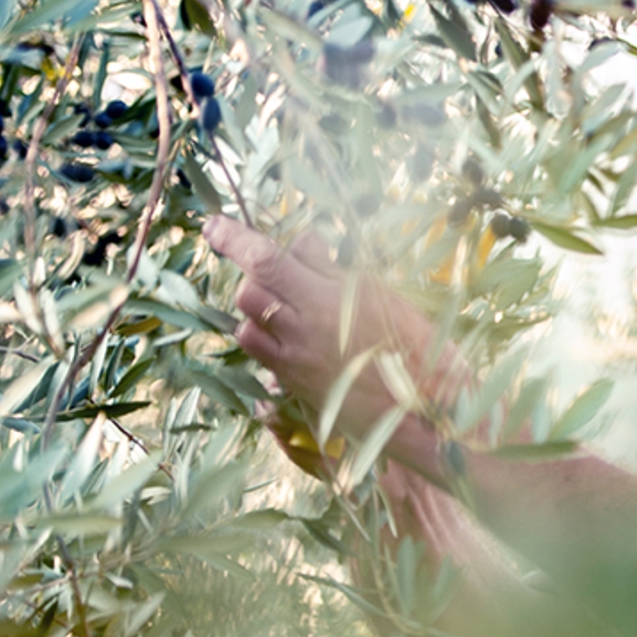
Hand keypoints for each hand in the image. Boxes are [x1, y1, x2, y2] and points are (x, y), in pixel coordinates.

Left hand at [204, 216, 464, 432]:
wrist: (424, 411)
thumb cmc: (417, 348)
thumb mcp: (383, 296)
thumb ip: (335, 271)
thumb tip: (304, 245)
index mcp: (332, 297)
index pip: (268, 259)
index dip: (236, 239)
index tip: (213, 225)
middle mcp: (306, 326)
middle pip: (253, 285)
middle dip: (256, 268)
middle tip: (281, 266)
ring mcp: (296, 356)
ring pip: (248, 315)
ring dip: (258, 299)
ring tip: (287, 298)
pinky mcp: (294, 380)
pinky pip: (257, 348)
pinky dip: (259, 331)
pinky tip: (282, 330)